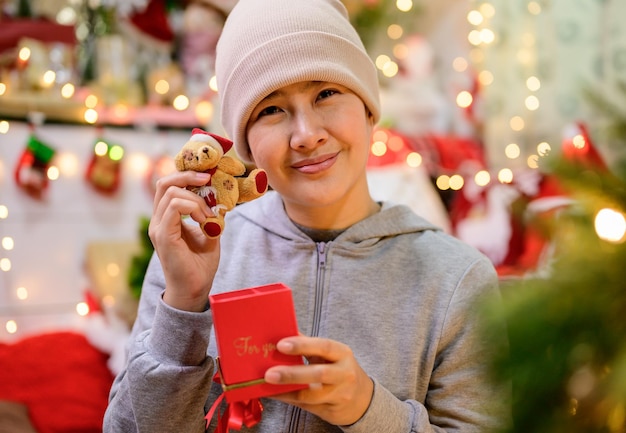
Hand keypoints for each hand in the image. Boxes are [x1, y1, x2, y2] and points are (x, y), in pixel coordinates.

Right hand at [149, 171, 219, 311]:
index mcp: (166, 218)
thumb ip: (211, 214)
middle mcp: (158, 220)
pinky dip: (193, 207)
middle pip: (164, 182)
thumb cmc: (200, 264)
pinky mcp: (163, 235)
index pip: (169, 185)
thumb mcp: (210, 232)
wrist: (194, 290)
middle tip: (209, 178)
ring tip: (209, 215)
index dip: (186, 175)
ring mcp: (158, 227)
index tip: (209, 176)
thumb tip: (221, 195)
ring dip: (196, 198)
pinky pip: (174, 207)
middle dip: (188, 175)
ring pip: (171, 193)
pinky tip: (205, 220)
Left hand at [264, 335, 373, 425]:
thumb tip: (283, 330)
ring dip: (286, 390)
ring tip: (267, 385)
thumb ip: (309, 345)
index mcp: (342, 354)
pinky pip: (305, 405)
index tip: (280, 345)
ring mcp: (339, 394)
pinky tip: (273, 394)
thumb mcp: (330, 355)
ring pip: (311, 395)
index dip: (302, 345)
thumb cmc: (339, 370)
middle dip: (292, 374)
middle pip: (318, 374)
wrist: (361, 399)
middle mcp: (344, 374)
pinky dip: (288, 399)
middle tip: (269, 373)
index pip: (324, 346)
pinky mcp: (331, 410)